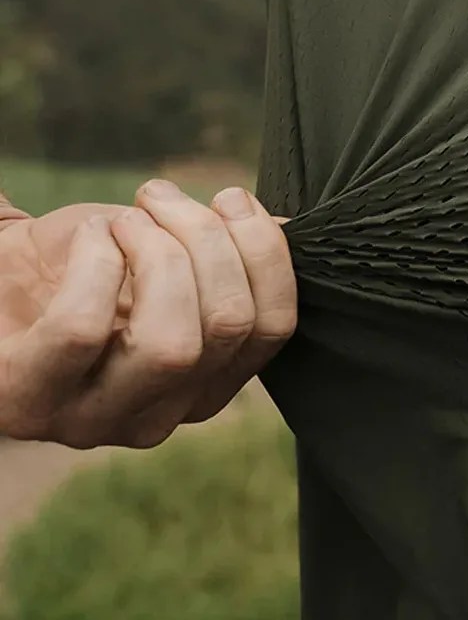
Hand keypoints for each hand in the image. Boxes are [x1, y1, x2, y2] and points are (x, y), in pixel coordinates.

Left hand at [0, 184, 295, 449]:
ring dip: (155, 250)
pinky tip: (91, 237)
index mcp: (206, 387)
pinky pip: (85, 329)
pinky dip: (97, 260)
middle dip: (206, 238)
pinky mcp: (28, 402)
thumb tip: (288, 227)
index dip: (266, 252)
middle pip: (228, 326)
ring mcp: (93, 422)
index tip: (231, 198)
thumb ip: (229, 255)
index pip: (273, 328)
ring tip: (126, 219)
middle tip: (162, 197)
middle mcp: (158, 419)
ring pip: (170, 343)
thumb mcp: (164, 260)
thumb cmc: (80, 270)